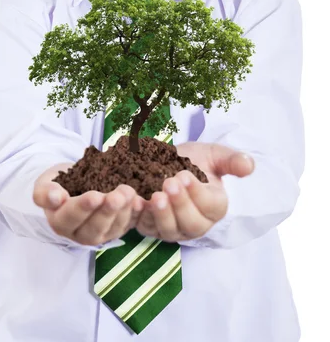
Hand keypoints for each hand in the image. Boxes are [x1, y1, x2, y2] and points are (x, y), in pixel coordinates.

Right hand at [33, 162, 144, 245]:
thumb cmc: (57, 184)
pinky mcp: (117, 229)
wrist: (73, 184)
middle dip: (108, 211)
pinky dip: (135, 214)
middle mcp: (80, 234)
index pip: (71, 217)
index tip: (95, 196)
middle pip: (95, 227)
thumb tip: (56, 198)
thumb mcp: (44, 184)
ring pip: (114, 228)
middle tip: (117, 196)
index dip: (84, 208)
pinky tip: (140, 202)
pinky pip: (127, 225)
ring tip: (129, 193)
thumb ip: (44, 193)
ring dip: (124, 211)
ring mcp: (101, 233)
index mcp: (61, 223)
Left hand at [134, 142, 254, 241]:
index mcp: (215, 207)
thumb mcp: (215, 155)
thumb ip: (232, 160)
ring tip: (155, 195)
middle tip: (170, 182)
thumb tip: (249, 166)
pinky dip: (141, 216)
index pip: (210, 207)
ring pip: (169, 230)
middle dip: (180, 204)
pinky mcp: (151, 226)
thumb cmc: (195, 160)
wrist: (168, 160)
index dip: (198, 194)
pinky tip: (136, 201)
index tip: (186, 175)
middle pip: (191, 224)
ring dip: (162, 214)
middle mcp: (196, 223)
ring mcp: (173, 227)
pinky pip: (146, 227)